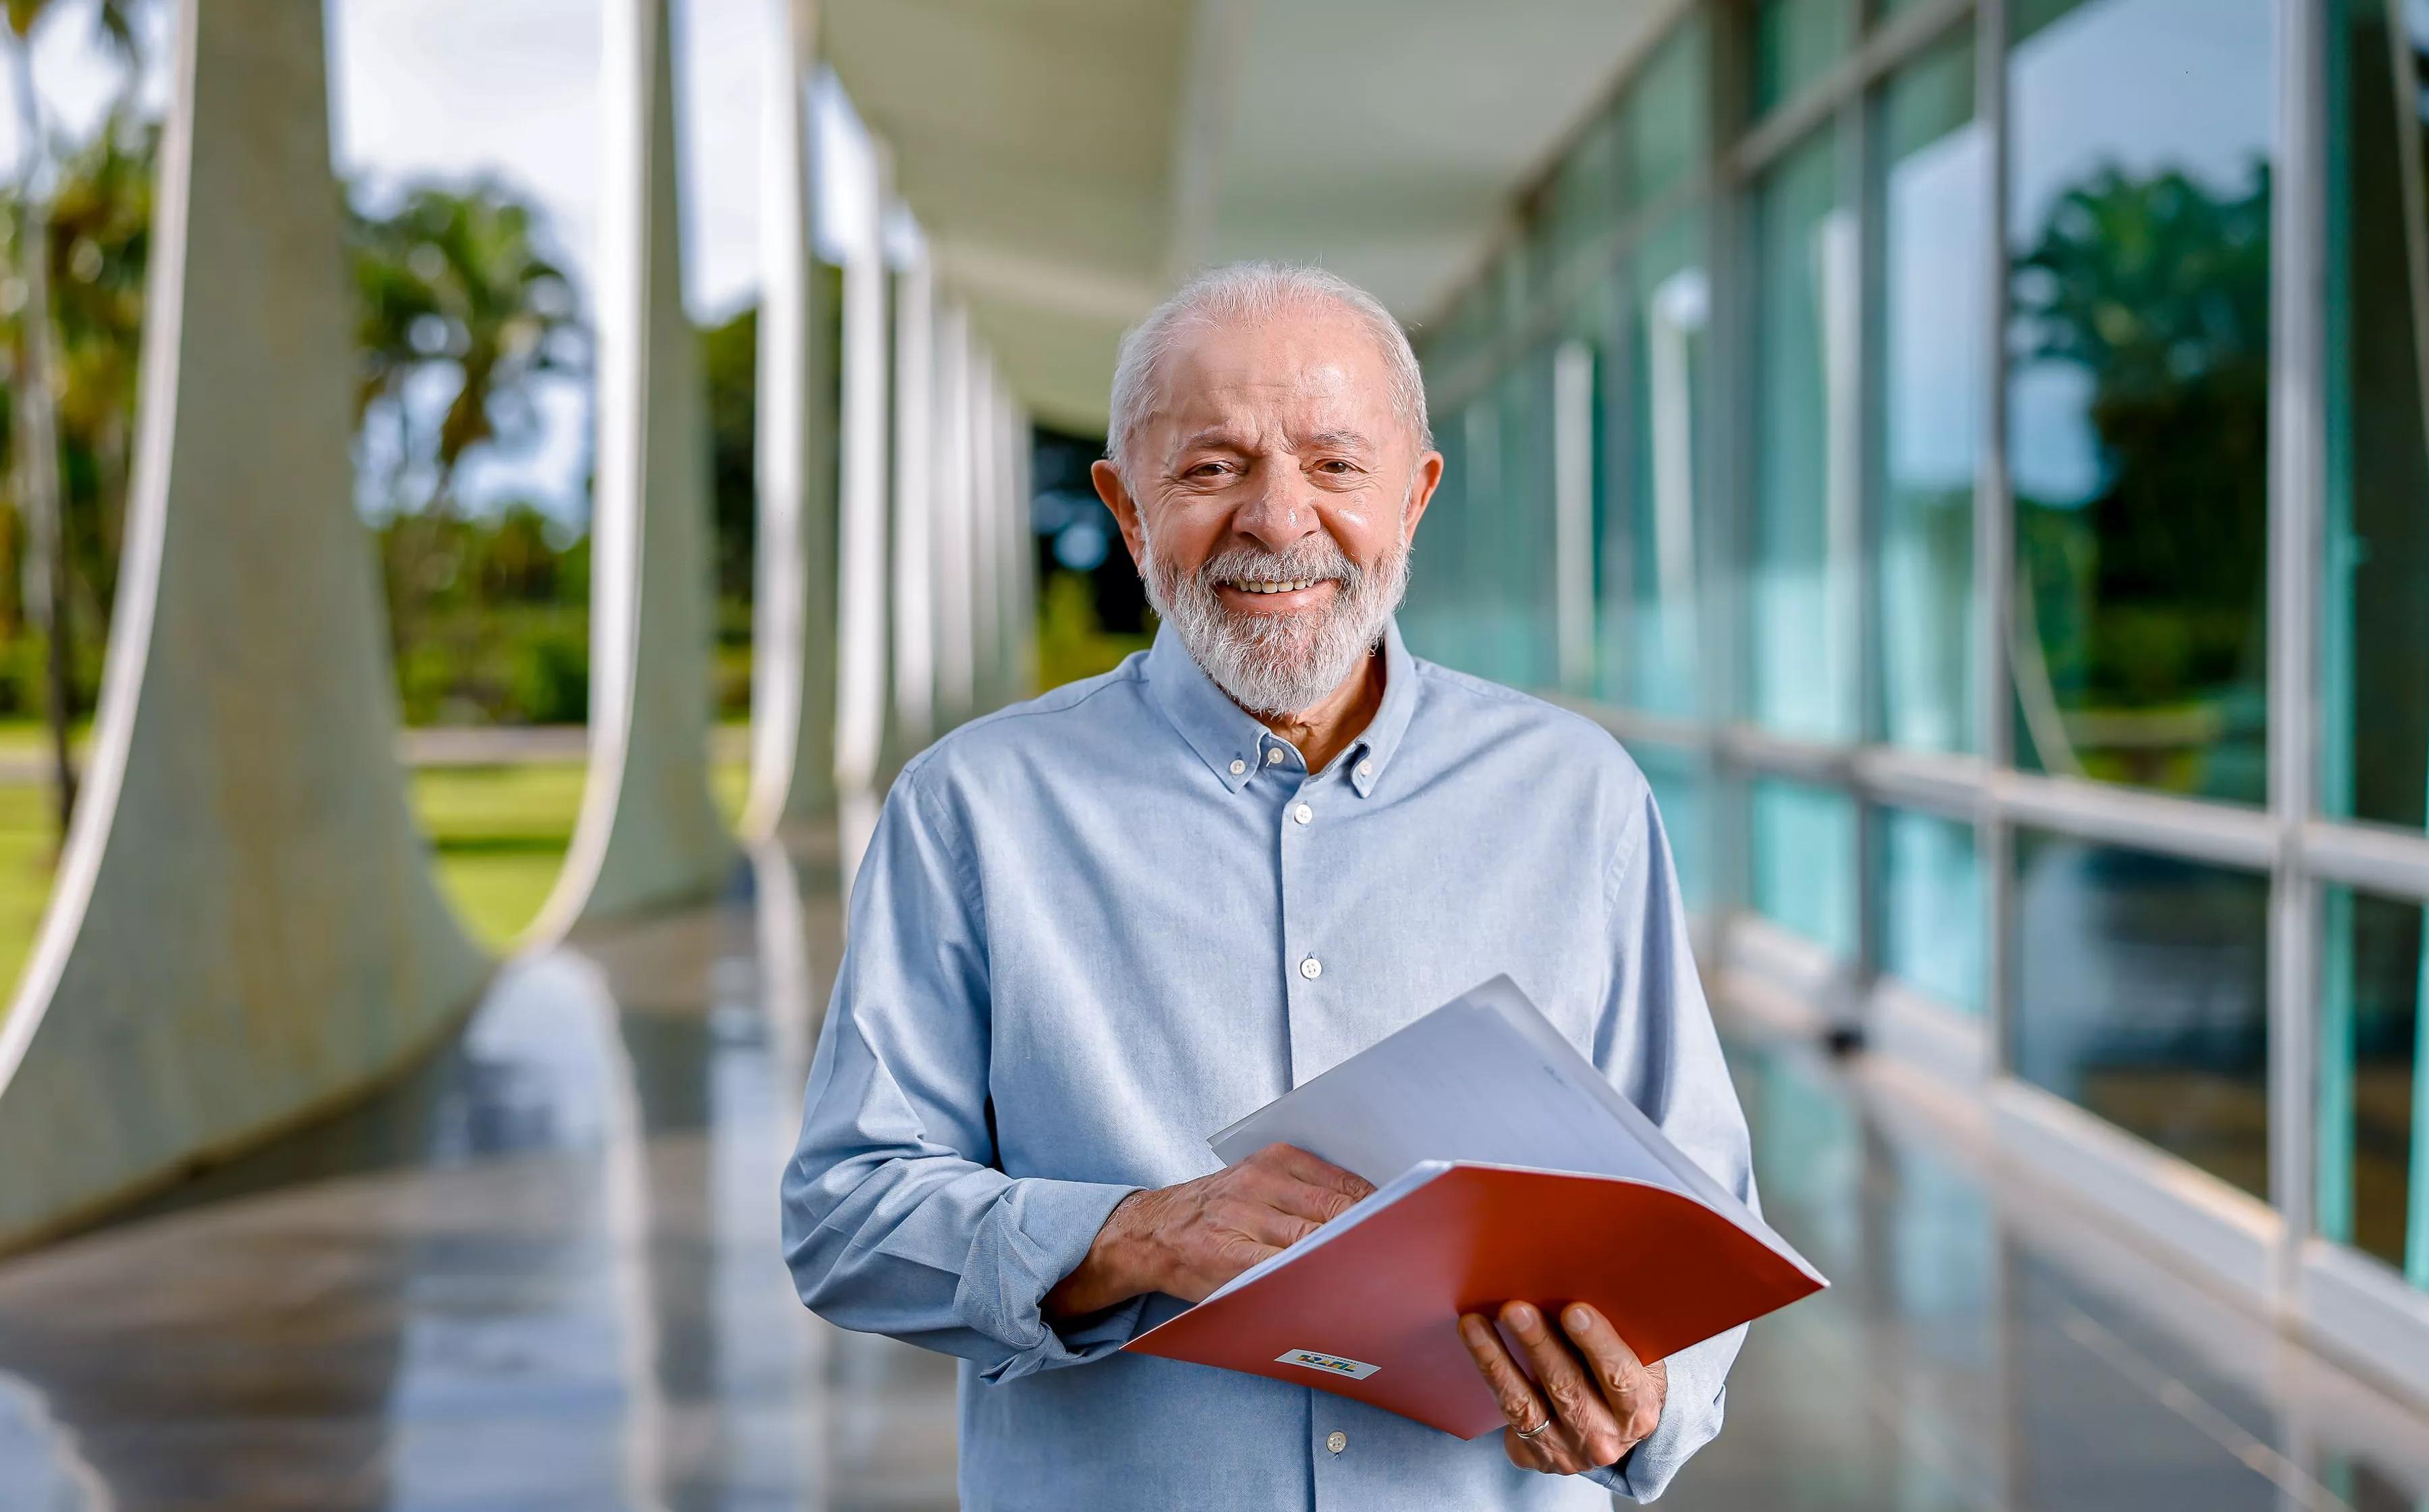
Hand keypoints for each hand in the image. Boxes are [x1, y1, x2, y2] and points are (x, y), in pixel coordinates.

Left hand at [1044, 1143, 1372, 1317]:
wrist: (1154, 1228)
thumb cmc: (1192, 1271)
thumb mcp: (1224, 1300)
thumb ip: (1274, 1298)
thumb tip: (1334, 1301)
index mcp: (1228, 1253)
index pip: (1302, 1261)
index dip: (1343, 1270)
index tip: (1376, 1281)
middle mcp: (1243, 1208)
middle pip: (1326, 1226)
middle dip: (1365, 1242)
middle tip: (1400, 1259)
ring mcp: (1257, 1176)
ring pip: (1333, 1196)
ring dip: (1367, 1215)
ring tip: (1394, 1232)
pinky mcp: (1270, 1157)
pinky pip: (1325, 1171)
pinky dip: (1353, 1189)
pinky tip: (1369, 1205)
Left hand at [1458, 1301, 1665, 1475]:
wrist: (1609, 1431)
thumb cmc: (1621, 1377)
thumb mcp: (1637, 1361)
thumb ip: (1620, 1335)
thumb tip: (1582, 1283)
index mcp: (1638, 1411)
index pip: (1620, 1377)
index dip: (1598, 1344)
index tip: (1575, 1310)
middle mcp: (1603, 1438)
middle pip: (1567, 1389)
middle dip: (1538, 1345)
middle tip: (1515, 1309)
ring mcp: (1564, 1451)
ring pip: (1525, 1405)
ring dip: (1497, 1360)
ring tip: (1475, 1323)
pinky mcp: (1532, 1455)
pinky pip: (1505, 1416)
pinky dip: (1489, 1377)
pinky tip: (1473, 1345)